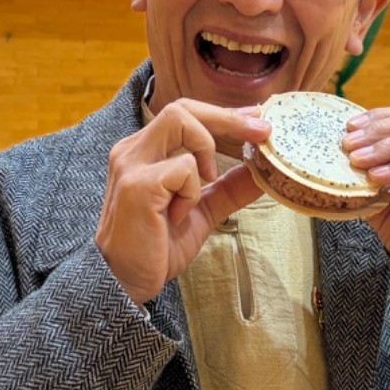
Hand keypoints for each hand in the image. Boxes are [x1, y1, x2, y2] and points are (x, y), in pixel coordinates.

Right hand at [95, 100, 268, 304]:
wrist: (126, 282)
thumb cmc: (156, 247)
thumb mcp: (201, 211)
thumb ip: (228, 189)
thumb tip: (263, 173)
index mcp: (144, 151)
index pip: (184, 114)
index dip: (223, 114)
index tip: (255, 118)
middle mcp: (133, 150)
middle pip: (182, 107)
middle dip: (227, 116)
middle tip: (261, 131)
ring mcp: (131, 164)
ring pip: (180, 121)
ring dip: (206, 148)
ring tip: (208, 181)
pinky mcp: (138, 185)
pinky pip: (183, 168)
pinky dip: (192, 192)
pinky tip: (177, 216)